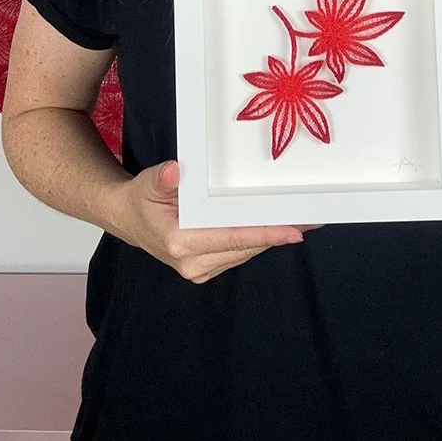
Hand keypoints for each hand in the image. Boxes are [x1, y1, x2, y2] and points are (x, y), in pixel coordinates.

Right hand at [109, 160, 309, 283]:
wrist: (128, 220)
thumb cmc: (140, 199)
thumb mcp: (147, 184)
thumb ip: (162, 179)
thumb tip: (175, 171)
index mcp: (180, 243)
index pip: (232, 238)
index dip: (265, 233)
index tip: (295, 230)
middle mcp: (193, 263)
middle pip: (246, 246)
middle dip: (278, 232)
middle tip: (313, 218)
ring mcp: (201, 269)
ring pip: (247, 251)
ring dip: (273, 236)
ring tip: (305, 219)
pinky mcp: (207, 267)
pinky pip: (240, 252)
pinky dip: (260, 239)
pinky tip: (280, 225)